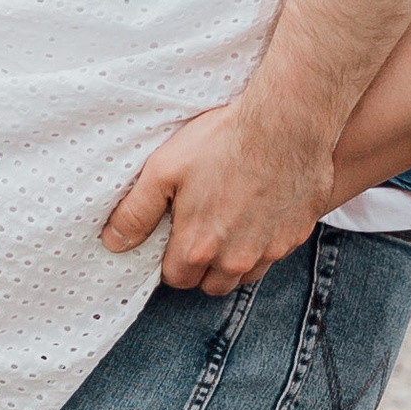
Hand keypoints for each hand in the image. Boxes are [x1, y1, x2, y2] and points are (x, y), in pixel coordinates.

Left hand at [101, 97, 340, 293]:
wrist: (286, 124)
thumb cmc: (222, 142)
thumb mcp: (163, 171)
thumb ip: (135, 213)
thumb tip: (113, 243)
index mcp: (199, 248)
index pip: (177, 279)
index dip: (172, 260)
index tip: (175, 236)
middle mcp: (236, 259)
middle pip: (212, 285)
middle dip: (202, 267)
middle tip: (200, 232)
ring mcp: (271, 250)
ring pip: (245, 274)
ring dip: (234, 260)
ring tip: (229, 225)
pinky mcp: (296, 234)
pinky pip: (275, 253)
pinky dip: (265, 242)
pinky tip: (259, 213)